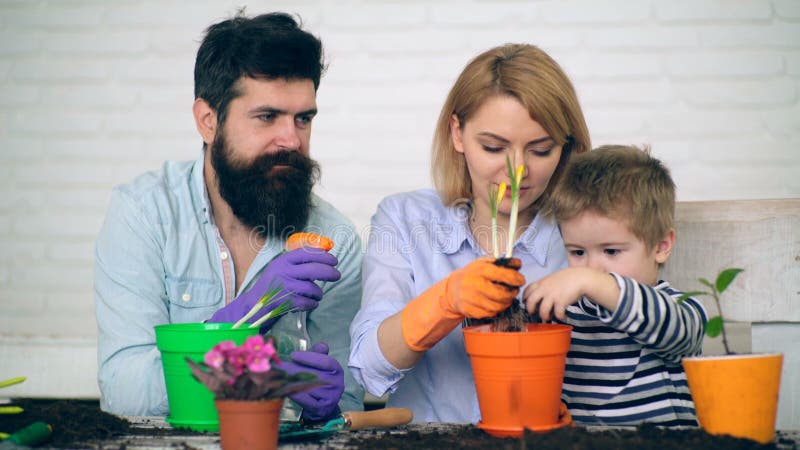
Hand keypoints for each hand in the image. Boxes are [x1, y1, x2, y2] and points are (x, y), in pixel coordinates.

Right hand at [208, 248, 340, 325]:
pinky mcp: (285, 302)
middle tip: (337, 275)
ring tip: (317, 295)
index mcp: (283, 261)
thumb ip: (297, 262)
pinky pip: (307, 302)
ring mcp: (284, 287)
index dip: (323, 255)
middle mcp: (283, 272)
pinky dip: (312, 304)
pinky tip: (310, 303)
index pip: (307, 253)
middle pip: (314, 269)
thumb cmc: (271, 286)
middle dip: (329, 272)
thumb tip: (324, 253)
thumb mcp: (280, 268)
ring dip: (318, 293)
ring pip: (312, 288)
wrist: (253, 306)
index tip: (334, 260)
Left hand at [279, 342, 343, 421]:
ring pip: (308, 387)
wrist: (321, 405)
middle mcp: (337, 383)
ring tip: (278, 378)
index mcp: (337, 370)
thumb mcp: (318, 364)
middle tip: (279, 366)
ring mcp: (331, 397)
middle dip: (294, 369)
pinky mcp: (322, 409)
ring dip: (291, 382)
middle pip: (314, 374)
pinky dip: (296, 395)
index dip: (309, 357)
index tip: (293, 355)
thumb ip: (318, 354)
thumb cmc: (317, 380)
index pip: (326, 362)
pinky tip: (286, 390)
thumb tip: (322, 345)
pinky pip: (307, 401)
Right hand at [400, 257, 524, 351]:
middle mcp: (475, 284)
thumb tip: (518, 264)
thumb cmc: (471, 275)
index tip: (521, 280)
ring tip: (506, 298)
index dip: (516, 279)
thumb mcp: (482, 263)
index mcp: (480, 270)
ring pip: (498, 306)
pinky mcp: (470, 310)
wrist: (452, 289)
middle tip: (514, 291)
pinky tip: (495, 304)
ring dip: (506, 303)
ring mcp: (471, 299)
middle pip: (503, 294)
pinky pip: (490, 313)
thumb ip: (501, 263)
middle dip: (512, 294)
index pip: (504, 275)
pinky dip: (496, 310)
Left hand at [524, 267, 595, 320]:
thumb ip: (544, 285)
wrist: (580, 277)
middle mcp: (544, 289)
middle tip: (533, 313)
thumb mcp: (551, 278)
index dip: (524, 298)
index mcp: (541, 283)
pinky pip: (557, 314)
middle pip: (530, 302)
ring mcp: (552, 295)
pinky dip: (560, 317)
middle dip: (530, 309)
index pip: (527, 290)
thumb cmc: (567, 278)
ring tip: (549, 317)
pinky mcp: (561, 302)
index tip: (525, 303)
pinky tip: (563, 317)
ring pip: (543, 311)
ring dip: (545, 316)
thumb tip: (538, 296)